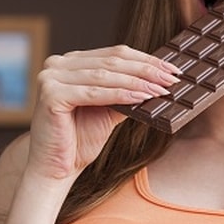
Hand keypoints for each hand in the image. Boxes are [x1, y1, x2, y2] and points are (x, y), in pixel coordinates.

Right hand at [26, 47, 180, 181]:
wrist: (56, 169)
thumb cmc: (80, 141)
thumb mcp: (109, 111)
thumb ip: (127, 93)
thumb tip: (159, 82)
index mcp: (70, 63)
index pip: (114, 54)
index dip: (146, 60)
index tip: (172, 70)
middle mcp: (57, 64)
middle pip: (111, 62)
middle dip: (146, 70)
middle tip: (172, 78)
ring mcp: (50, 77)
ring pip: (105, 76)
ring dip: (138, 82)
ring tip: (162, 90)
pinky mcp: (50, 94)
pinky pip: (94, 93)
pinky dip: (120, 95)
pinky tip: (142, 98)